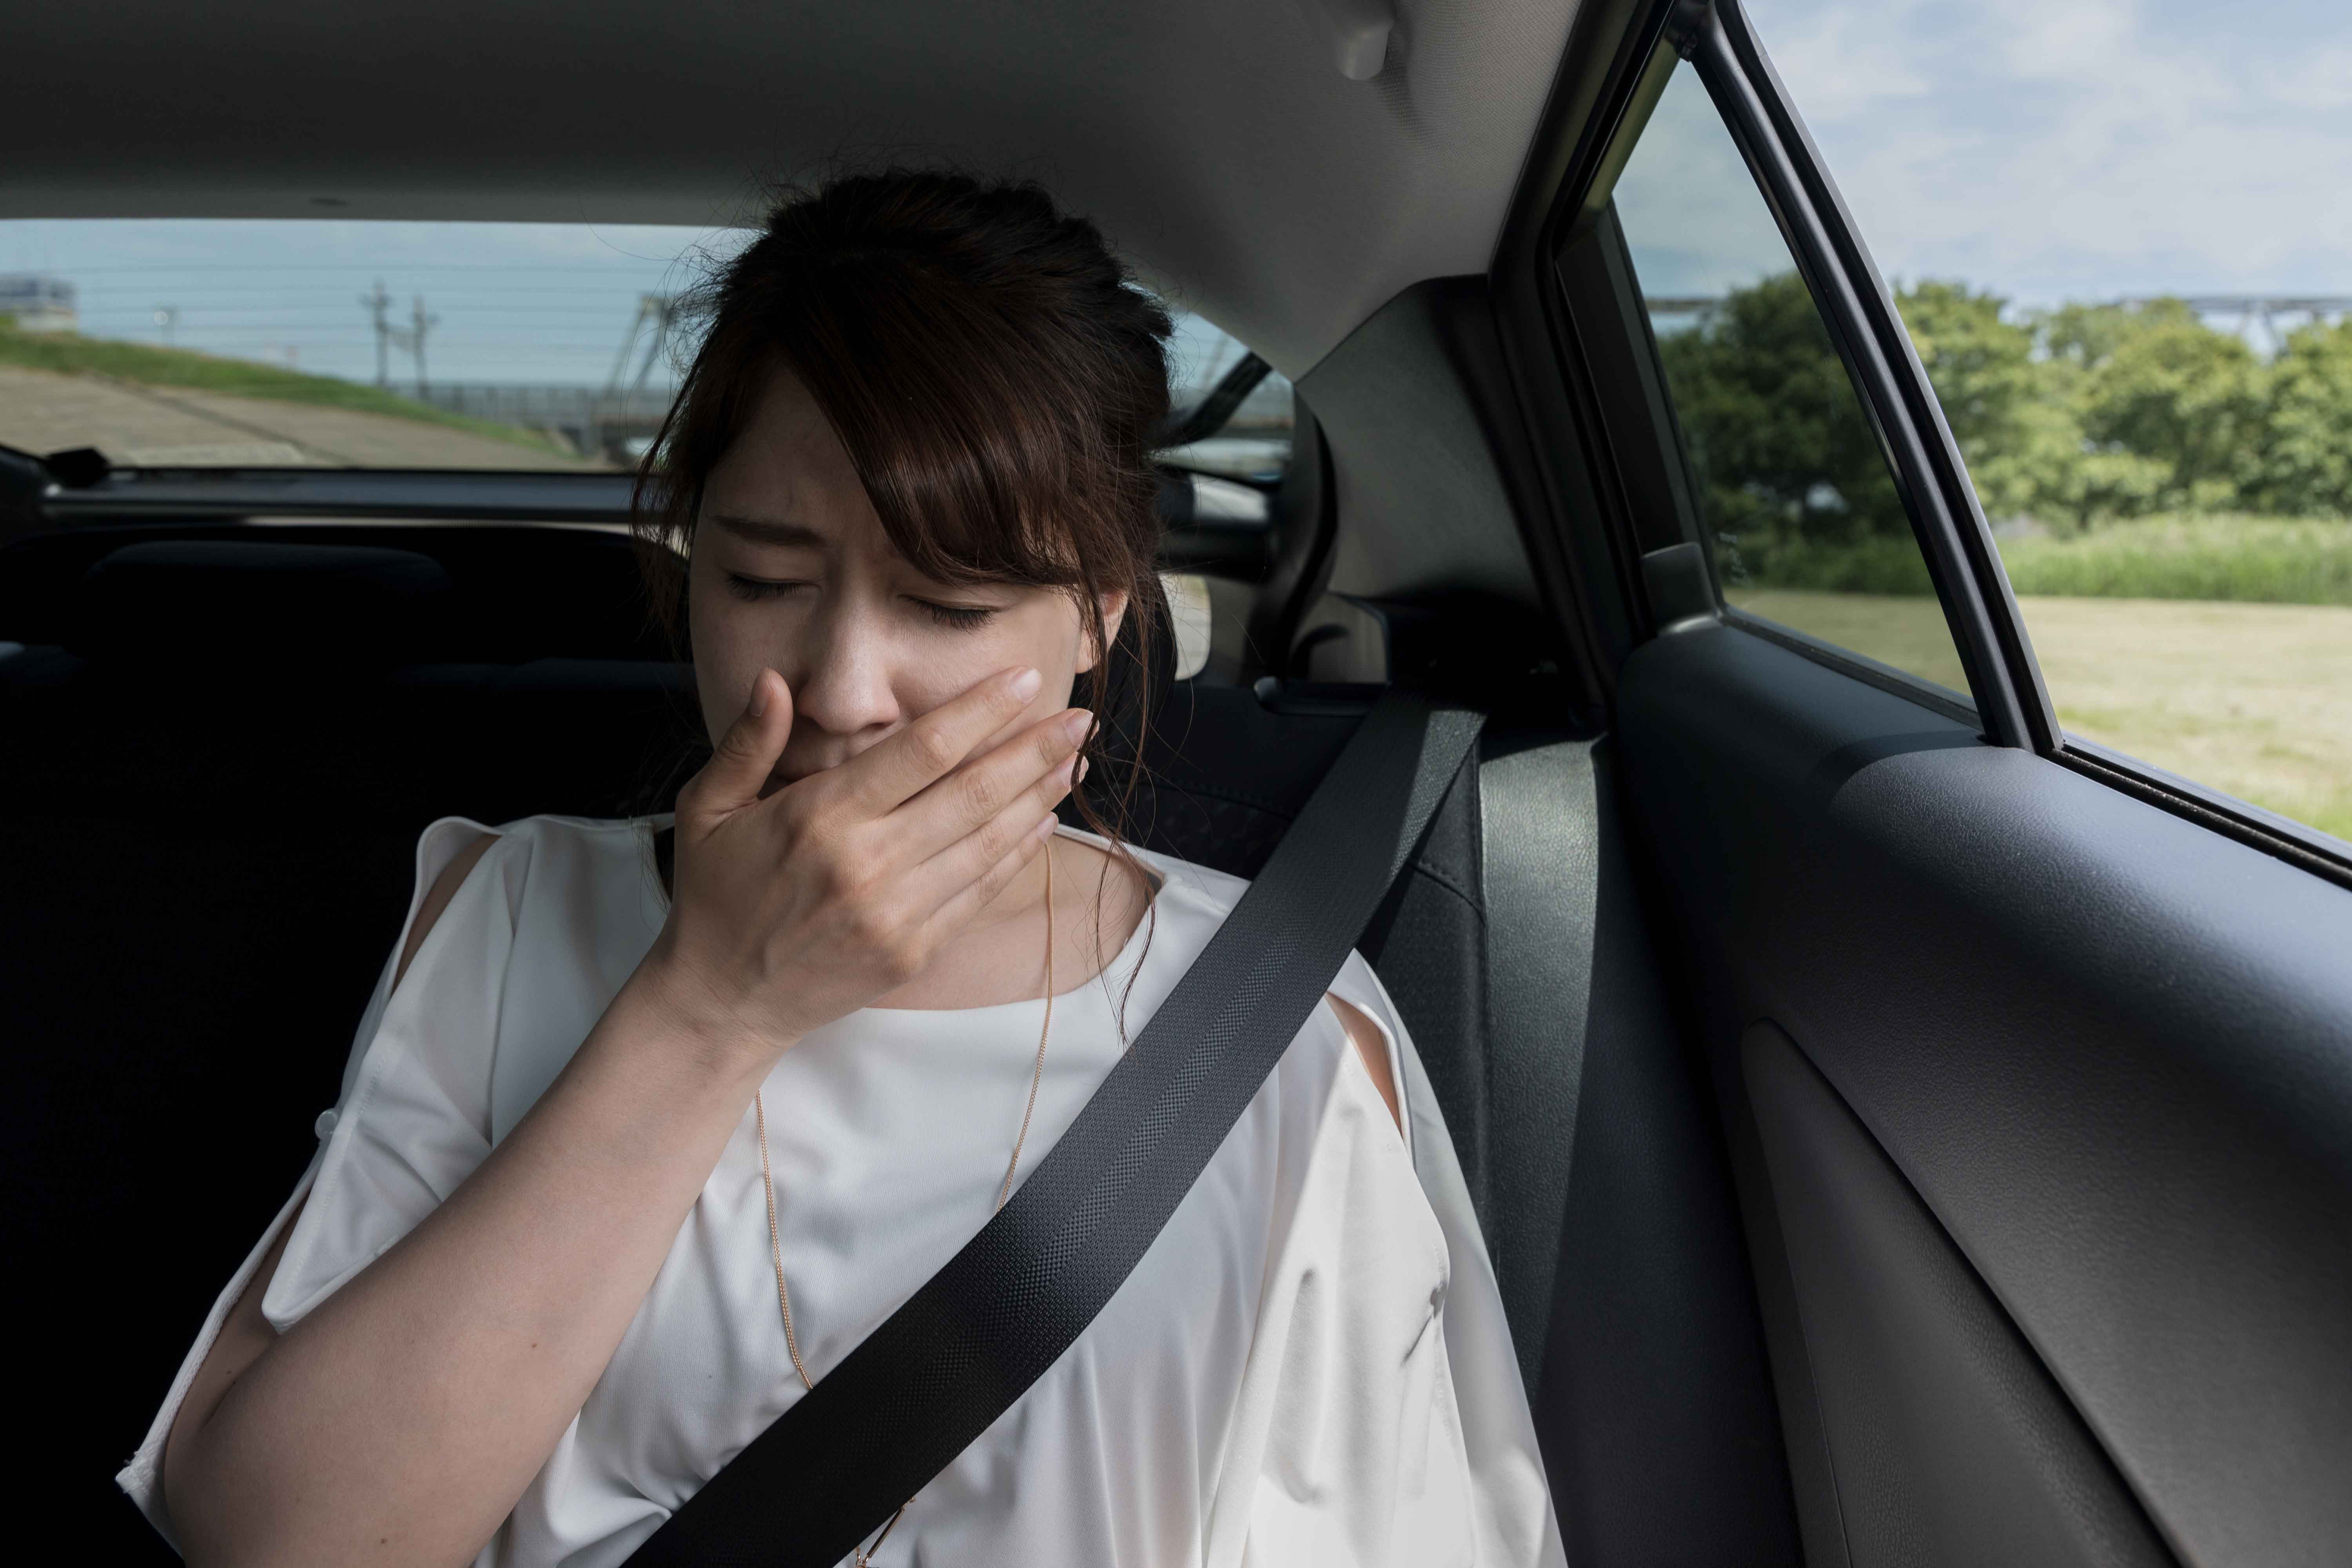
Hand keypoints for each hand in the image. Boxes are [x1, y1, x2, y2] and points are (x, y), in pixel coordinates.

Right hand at [643, 665, 1087, 1058]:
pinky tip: (1043, 821)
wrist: (722, 1000)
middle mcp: (867, 863)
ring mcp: (895, 913)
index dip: (981, 711)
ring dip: (1039, 798)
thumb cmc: (716, 896)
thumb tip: (775, 680)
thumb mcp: (708, 809)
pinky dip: (1017, 854)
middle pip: (973, 792)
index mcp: (820, 816)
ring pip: (988, 842)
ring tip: (1074, 761)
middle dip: (1035, 750)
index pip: (922, 750)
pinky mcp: (913, 950)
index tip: (1025, 679)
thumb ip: (747, 743)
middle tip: (1081, 718)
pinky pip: (979, 892)